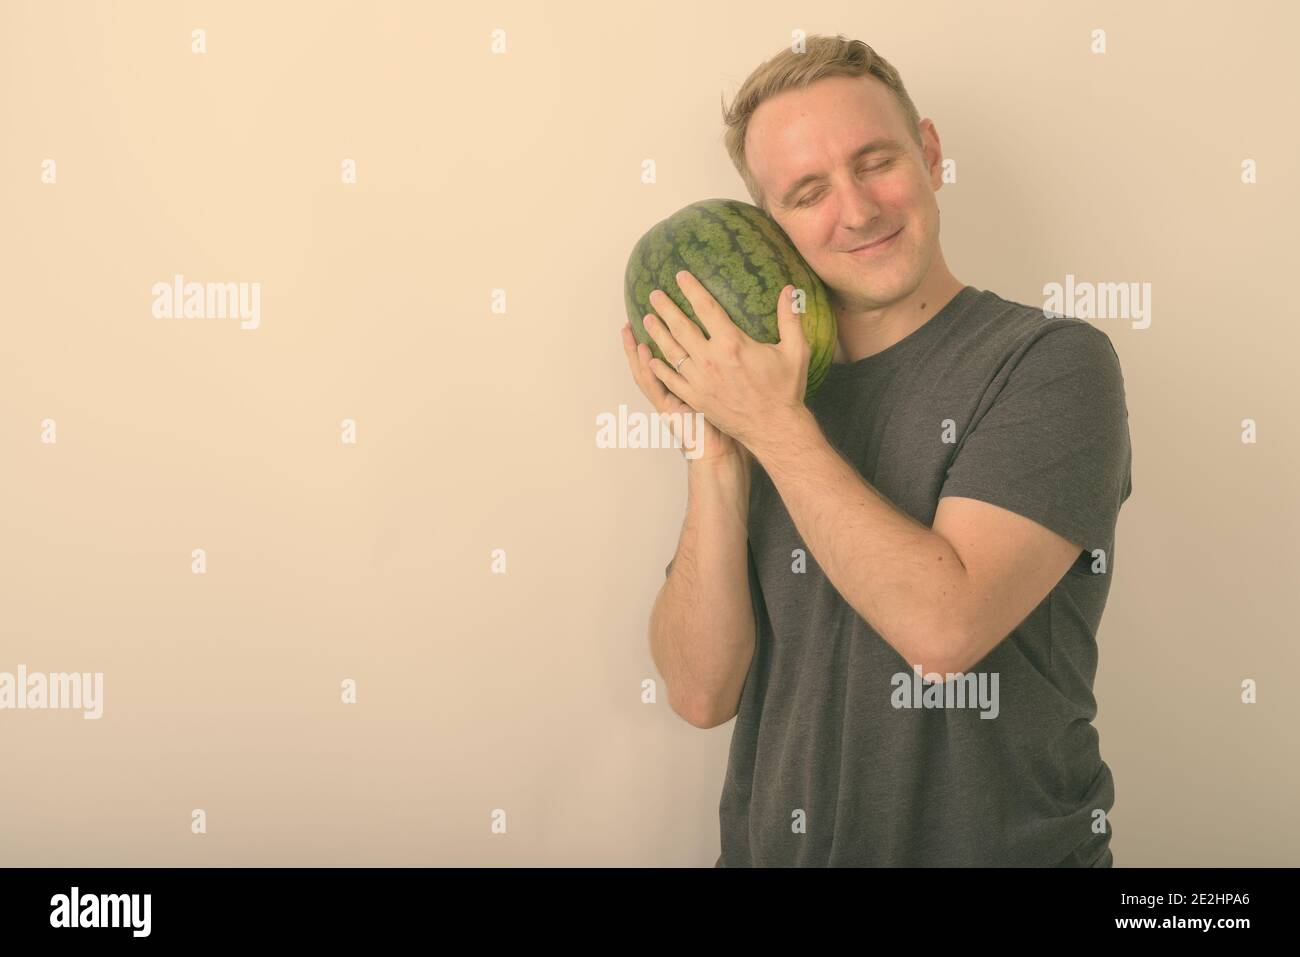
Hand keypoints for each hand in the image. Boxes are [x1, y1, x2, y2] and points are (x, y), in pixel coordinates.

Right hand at [620, 321, 749, 466]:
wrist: (723, 455)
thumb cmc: (730, 428)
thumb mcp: (725, 393)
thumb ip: (725, 371)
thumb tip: (736, 346)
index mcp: (684, 387)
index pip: (671, 357)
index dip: (663, 337)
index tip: (660, 315)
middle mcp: (672, 392)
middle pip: (653, 359)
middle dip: (646, 336)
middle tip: (641, 313)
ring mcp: (667, 401)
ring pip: (646, 371)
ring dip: (636, 349)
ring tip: (628, 327)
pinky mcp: (667, 410)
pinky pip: (653, 387)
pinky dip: (646, 368)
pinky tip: (643, 350)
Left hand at [638, 270, 809, 457]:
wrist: (774, 429)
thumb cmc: (786, 390)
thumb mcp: (795, 351)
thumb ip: (790, 318)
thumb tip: (790, 290)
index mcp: (732, 344)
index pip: (706, 308)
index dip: (692, 290)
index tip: (680, 276)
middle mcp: (710, 360)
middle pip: (681, 327)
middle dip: (666, 309)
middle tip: (654, 295)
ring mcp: (700, 381)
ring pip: (672, 352)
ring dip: (657, 334)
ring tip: (647, 320)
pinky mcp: (696, 399)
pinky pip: (672, 380)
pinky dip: (659, 368)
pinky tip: (650, 358)